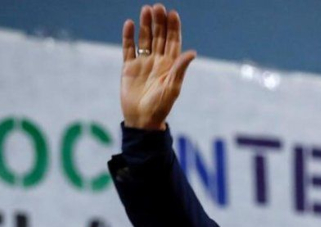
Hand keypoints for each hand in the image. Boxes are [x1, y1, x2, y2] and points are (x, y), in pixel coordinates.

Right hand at [121, 4, 196, 129]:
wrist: (142, 120)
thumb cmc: (160, 107)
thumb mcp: (172, 88)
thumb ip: (180, 69)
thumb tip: (191, 53)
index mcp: (170, 65)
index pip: (173, 42)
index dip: (173, 28)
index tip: (172, 13)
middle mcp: (157, 61)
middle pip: (159, 36)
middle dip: (159, 22)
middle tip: (158, 7)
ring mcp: (143, 63)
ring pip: (144, 39)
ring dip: (145, 25)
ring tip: (145, 10)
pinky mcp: (129, 67)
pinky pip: (129, 48)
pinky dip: (129, 36)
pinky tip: (130, 24)